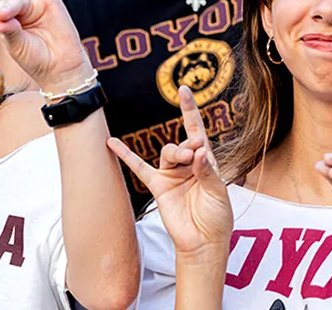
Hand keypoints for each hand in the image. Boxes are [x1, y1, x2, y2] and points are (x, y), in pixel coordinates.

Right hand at [108, 87, 231, 260]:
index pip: (197, 131)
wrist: (203, 242)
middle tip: (194, 156)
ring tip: (184, 162)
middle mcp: (188, 165)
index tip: (184, 90)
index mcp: (206, 162)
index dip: (190, 111)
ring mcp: (171, 174)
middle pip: (183, 143)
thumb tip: (198, 150)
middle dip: (188, 146)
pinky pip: (138, 168)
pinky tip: (112, 143)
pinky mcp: (158, 186)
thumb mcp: (219, 192)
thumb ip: (207, 171)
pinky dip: (125, 155)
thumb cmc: (217, 217)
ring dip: (174, 152)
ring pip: (167, 152)